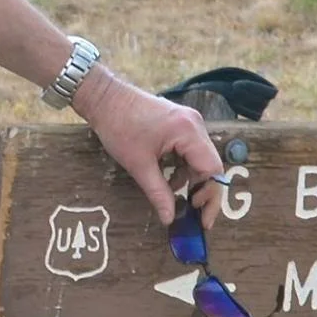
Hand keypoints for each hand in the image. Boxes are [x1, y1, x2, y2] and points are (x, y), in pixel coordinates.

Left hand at [73, 66, 224, 226]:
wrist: (103, 97)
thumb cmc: (118, 127)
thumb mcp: (138, 164)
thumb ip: (158, 193)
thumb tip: (169, 219)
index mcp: (188, 131)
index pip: (213, 169)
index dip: (210, 196)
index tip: (202, 218)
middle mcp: (195, 124)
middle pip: (209, 164)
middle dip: (201, 189)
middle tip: (191, 212)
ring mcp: (188, 121)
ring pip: (200, 158)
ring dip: (190, 178)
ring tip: (175, 196)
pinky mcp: (179, 122)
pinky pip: (190, 149)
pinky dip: (183, 166)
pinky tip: (169, 178)